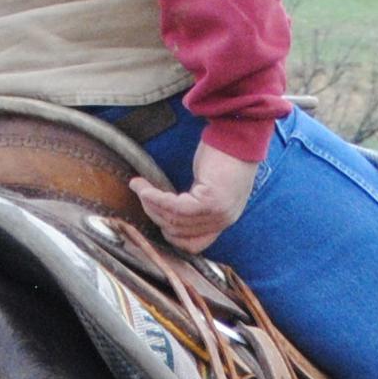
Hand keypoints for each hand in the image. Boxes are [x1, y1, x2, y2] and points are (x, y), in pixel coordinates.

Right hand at [131, 140, 258, 253]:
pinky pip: (176, 208)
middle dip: (154, 214)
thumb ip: (196, 203)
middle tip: (140, 194)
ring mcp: (218, 214)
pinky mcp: (210, 202)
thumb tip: (166, 210)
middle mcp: (222, 221)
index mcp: (223, 220)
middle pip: (178, 232)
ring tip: (138, 187)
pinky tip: (144, 189)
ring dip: (151, 204)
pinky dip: (157, 200)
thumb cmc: (224, 152)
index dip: (170, 234)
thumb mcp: (210, 185)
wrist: (239, 133)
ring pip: (174, 220)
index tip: (155, 215)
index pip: (193, 244)